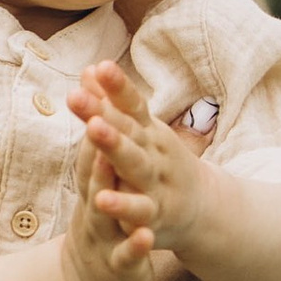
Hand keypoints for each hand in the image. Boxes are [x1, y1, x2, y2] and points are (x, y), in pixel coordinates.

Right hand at [55, 99, 160, 280]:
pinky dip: (135, 247)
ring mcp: (104, 236)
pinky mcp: (118, 265)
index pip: (92, 145)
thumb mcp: (94, 181)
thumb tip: (89, 85)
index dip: (92, 117)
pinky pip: (127, 256)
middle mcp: (94, 205)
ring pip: (104, 214)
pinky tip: (148, 236)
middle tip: (95, 121)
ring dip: (108, 194)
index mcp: (94, 183)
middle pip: (94, 174)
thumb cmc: (99, 221)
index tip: (92, 86)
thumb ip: (95, 138)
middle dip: (96, 149)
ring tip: (109, 171)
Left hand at [67, 59, 210, 262]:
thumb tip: (90, 68)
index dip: (118, 86)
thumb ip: (112, 103)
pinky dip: (124, 206)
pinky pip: (139, 210)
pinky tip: (102, 201)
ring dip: (115, 148)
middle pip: (128, 130)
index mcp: (147, 131)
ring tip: (92, 130)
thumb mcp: (139, 132)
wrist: (203, 207)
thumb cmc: (160, 163)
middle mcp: (154, 152)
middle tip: (77, 97)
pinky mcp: (155, 214)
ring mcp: (156, 182)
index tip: (101, 67)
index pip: (132, 104)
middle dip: (104, 112)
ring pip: (135, 165)